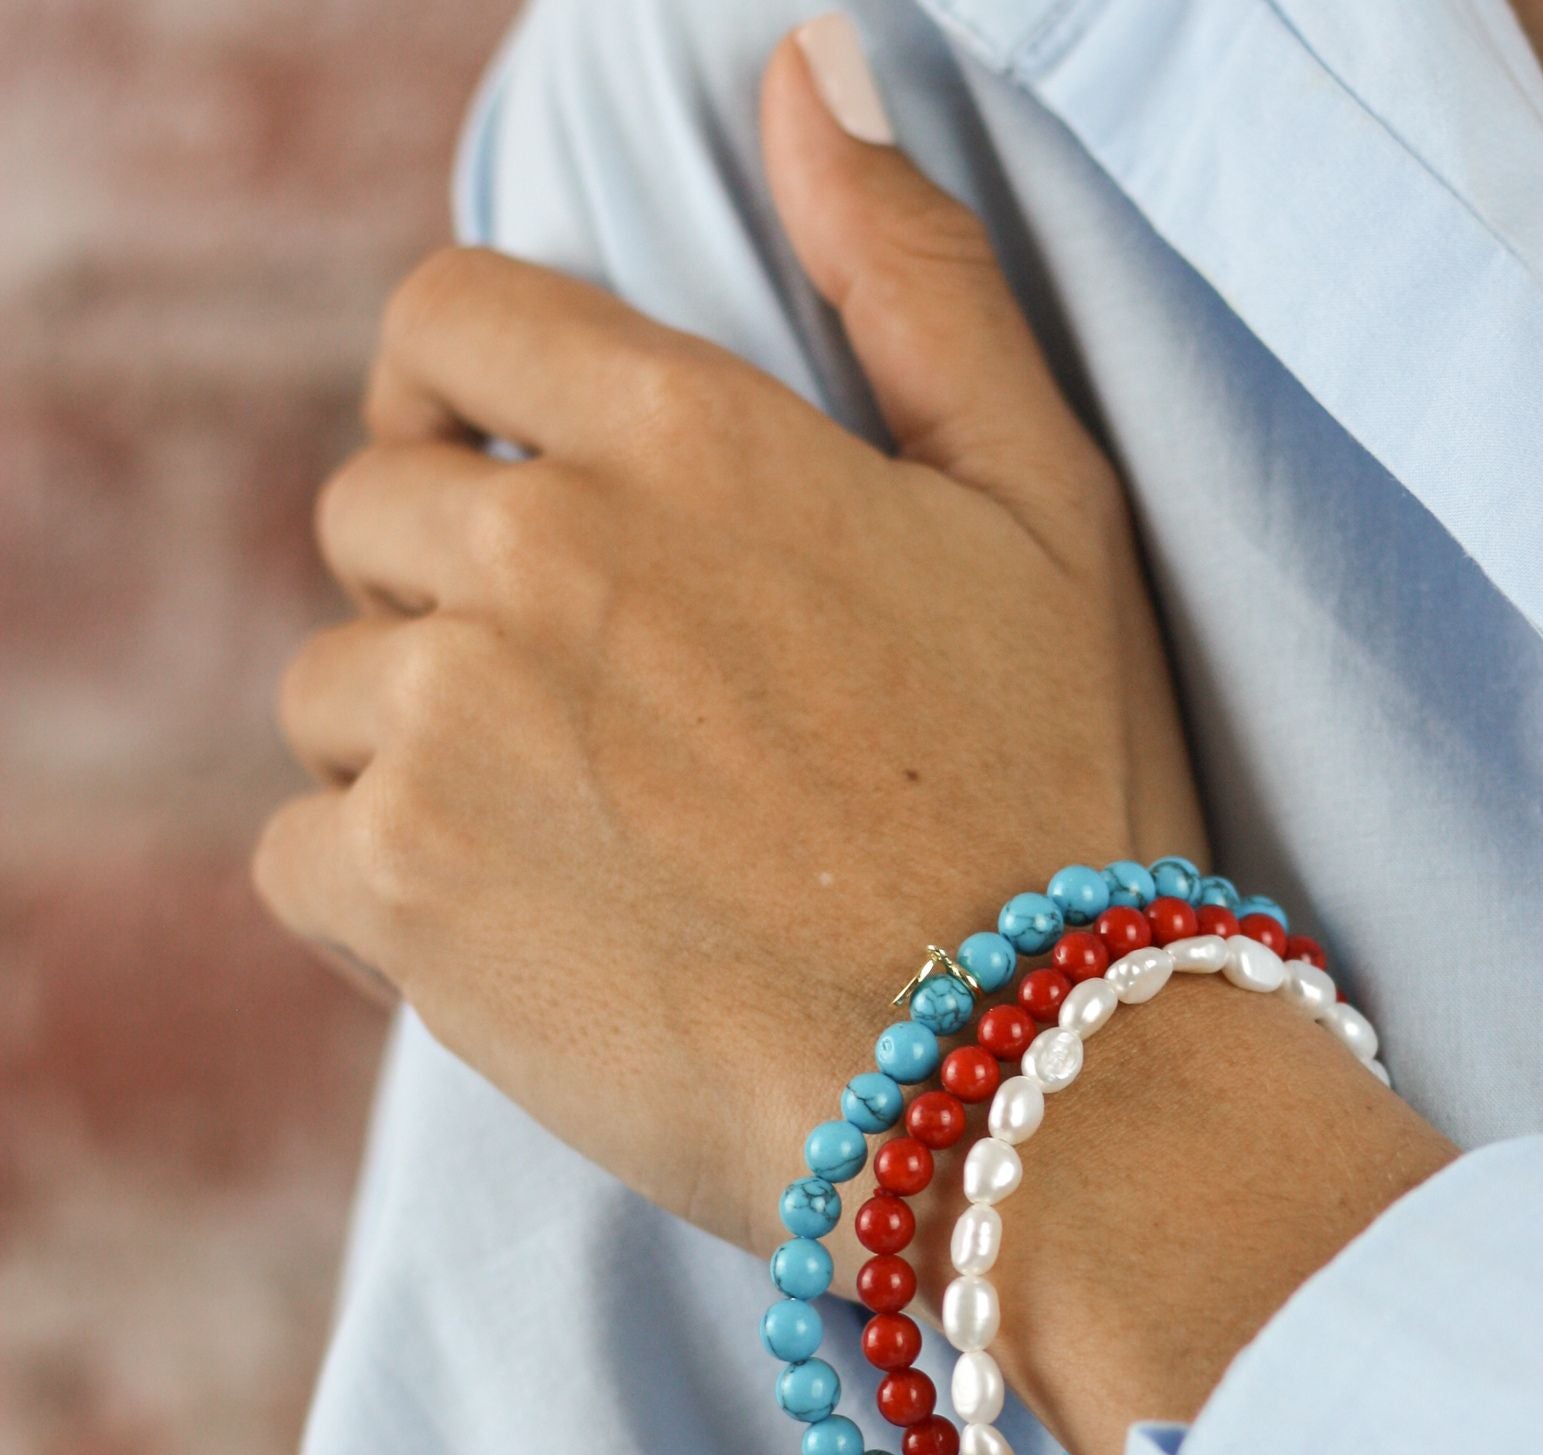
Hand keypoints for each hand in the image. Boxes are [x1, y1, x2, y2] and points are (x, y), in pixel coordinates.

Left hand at [256, 19, 1455, 1454]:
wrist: (1022, 1082)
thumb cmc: (1054, 803)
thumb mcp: (1047, 511)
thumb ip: (916, 279)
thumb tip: (808, 66)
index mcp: (685, 438)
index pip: (447, 327)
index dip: (461, 405)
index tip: (513, 493)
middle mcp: (540, 555)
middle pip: (369, 519)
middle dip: (448, 595)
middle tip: (585, 714)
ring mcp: (455, 724)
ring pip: (334, 693)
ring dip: (424, 755)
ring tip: (584, 847)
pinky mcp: (407, 894)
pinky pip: (303, 850)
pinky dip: (381, 893)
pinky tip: (524, 936)